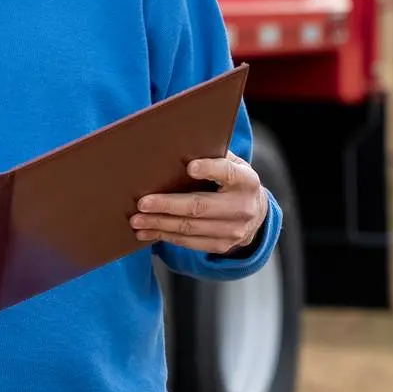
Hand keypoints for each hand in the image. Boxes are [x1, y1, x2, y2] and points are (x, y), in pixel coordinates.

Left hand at [130, 150, 268, 254]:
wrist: (255, 213)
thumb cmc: (232, 181)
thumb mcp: (231, 164)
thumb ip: (212, 156)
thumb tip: (175, 146)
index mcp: (245, 180)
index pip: (227, 173)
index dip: (210, 169)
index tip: (190, 167)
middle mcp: (242, 207)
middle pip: (200, 207)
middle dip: (168, 206)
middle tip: (142, 203)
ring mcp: (233, 230)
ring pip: (190, 228)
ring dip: (160, 224)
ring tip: (137, 220)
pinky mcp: (222, 245)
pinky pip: (189, 242)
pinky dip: (166, 236)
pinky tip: (148, 232)